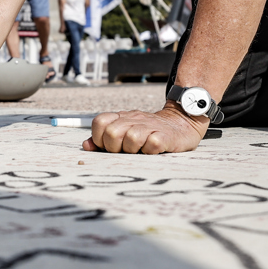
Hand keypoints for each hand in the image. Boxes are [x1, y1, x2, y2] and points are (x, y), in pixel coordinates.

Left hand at [83, 103, 206, 153]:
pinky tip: (152, 150)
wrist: (181, 123)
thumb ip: (103, 139)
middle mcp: (134, 119)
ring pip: (131, 138)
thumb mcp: (125, 131)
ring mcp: (150, 126)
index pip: (99, 122)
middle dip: (114, 147)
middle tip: (124, 151)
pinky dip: (150, 151)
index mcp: (122, 117)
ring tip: (140, 150)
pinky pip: (152, 144)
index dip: (99, 137)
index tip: (107, 146)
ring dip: (133, 150)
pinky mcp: (165, 136)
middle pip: (112, 132)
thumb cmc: (149, 132)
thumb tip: (86, 146)